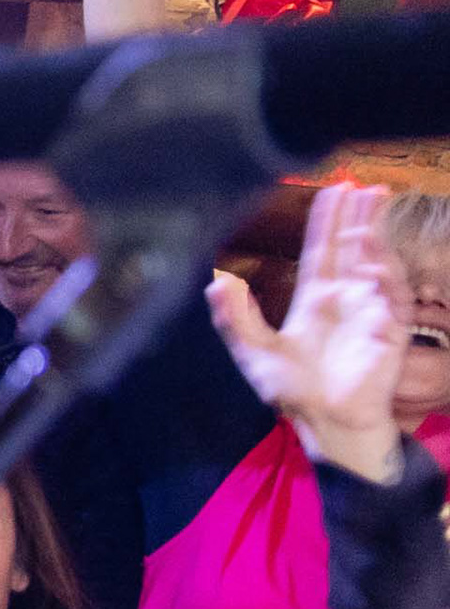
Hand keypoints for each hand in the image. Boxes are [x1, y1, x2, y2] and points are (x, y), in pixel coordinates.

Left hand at [214, 181, 408, 481]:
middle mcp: (346, 298)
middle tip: (366, 187)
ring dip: (374, 242)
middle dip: (361, 216)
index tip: (337, 190)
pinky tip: (369, 267)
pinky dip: (384, 280)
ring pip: (377, 265)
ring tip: (364, 222)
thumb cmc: (293, 391)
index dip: (329, 219)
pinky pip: (393, 298)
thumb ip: (235, 318)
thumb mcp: (255, 352)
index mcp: (316, 298)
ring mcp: (371, 311)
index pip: (323, 249)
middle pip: (355, 247)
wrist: (324, 422)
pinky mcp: (390, 330)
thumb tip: (215, 282)